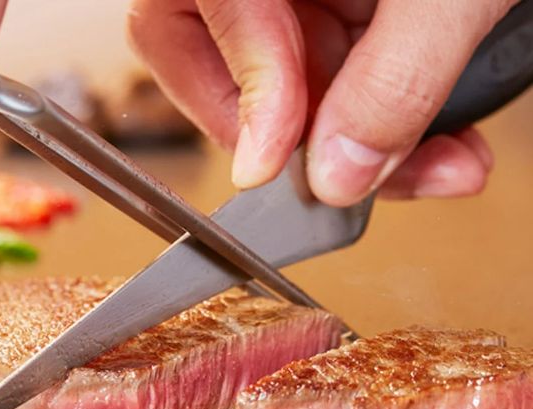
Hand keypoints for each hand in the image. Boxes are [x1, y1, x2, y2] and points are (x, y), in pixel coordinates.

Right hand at [128, 0, 514, 205]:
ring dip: (358, 142)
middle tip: (347, 181)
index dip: (229, 95)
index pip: (180, 17)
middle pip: (225, 66)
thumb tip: (338, 174)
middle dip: (298, 139)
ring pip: (289, 84)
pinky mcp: (339, 8)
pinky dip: (385, 119)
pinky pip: (336, 77)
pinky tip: (438, 145)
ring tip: (434, 167)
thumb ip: (393, 77)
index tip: (271, 164)